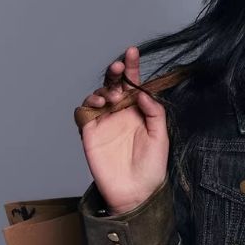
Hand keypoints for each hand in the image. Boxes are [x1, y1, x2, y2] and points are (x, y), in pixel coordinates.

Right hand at [79, 45, 169, 214]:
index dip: (132, 67)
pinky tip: (99, 105)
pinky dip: (88, 104)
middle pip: (113, 84)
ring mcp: (104, 122)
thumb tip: (141, 91)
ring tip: (113, 97)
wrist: (135, 193)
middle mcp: (120, 113)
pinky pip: (83, 112)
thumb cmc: (151, 168)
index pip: (133, 84)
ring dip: (104, 89)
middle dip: (115, 72)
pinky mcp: (89, 133)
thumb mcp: (161, 137)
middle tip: (119, 68)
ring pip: (97, 95)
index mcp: (138, 111)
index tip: (133, 51)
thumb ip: (154, 112)